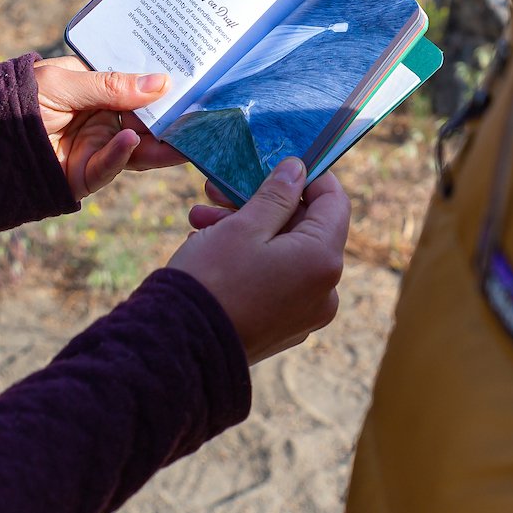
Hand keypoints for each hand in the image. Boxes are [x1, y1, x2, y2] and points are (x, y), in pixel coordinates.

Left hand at [32, 57, 187, 199]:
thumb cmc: (19, 99)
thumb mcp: (65, 82)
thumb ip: (112, 85)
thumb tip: (162, 82)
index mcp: (98, 91)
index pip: (139, 90)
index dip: (165, 88)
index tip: (195, 83)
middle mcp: (103, 120)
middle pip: (147, 122)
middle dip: (175, 120)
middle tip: (207, 116)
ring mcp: (97, 149)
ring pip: (138, 149)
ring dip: (162, 145)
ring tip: (185, 138)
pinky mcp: (86, 176)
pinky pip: (110, 167)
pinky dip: (120, 154)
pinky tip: (130, 140)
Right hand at [168, 159, 348, 363]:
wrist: (178, 350)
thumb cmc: (212, 280)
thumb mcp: (244, 226)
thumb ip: (277, 194)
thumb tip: (299, 170)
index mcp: (324, 261)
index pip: (334, 202)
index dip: (309, 176)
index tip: (277, 162)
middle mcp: (325, 291)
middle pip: (304, 229)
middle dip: (261, 203)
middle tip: (218, 189)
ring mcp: (305, 314)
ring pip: (283, 254)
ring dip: (246, 229)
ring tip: (200, 217)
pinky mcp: (282, 328)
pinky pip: (274, 281)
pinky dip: (249, 259)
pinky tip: (207, 245)